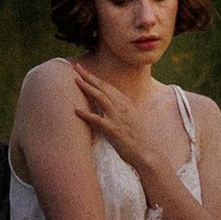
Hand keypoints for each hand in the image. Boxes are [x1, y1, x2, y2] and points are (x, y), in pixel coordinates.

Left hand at [68, 65, 184, 186]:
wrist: (145, 152)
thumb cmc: (136, 137)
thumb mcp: (130, 117)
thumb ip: (120, 108)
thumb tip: (109, 102)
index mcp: (125, 102)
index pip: (108, 86)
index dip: (95, 77)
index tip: (84, 71)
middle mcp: (122, 106)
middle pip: (103, 87)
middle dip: (89, 76)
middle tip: (77, 67)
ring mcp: (117, 117)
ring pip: (100, 97)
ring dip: (87, 88)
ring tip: (76, 81)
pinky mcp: (113, 130)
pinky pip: (96, 119)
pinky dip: (85, 114)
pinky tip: (76, 110)